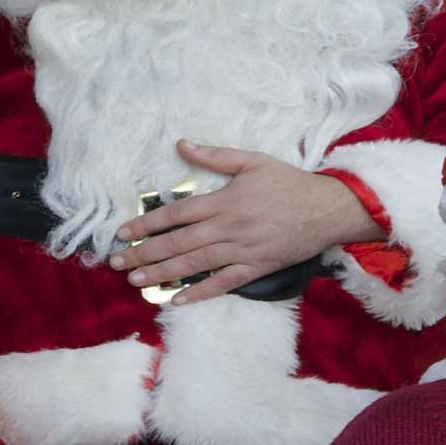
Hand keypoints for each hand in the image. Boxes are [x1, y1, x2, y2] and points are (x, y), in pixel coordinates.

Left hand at [109, 141, 382, 304]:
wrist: (327, 210)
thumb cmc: (288, 183)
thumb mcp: (252, 161)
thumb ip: (214, 155)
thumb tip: (181, 144)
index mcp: (224, 201)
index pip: (176, 214)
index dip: (146, 224)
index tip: (123, 232)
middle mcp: (228, 228)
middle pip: (179, 242)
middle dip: (145, 253)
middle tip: (118, 263)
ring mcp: (241, 251)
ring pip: (195, 264)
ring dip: (163, 274)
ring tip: (137, 281)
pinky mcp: (255, 269)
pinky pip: (223, 283)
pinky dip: (200, 293)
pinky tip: (176, 300)